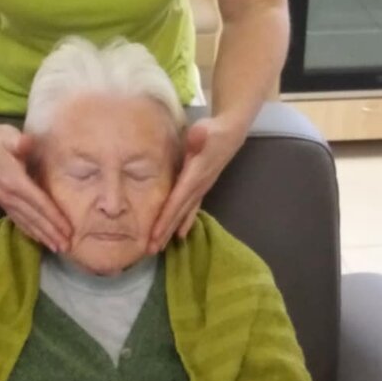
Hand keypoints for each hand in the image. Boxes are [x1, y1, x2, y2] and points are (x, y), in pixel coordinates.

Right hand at [0, 123, 70, 251]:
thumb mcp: (9, 135)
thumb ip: (19, 141)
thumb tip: (27, 143)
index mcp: (13, 180)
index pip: (38, 202)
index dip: (53, 217)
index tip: (68, 229)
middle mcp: (8, 195)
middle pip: (34, 217)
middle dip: (51, 232)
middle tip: (67, 246)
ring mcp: (4, 201)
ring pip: (26, 222)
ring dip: (42, 236)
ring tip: (57, 248)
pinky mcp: (2, 202)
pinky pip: (18, 220)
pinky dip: (30, 231)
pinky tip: (40, 239)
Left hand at [148, 117, 242, 250]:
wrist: (231, 133)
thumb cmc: (214, 130)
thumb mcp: (205, 129)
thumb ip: (200, 135)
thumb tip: (197, 136)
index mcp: (195, 176)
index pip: (177, 201)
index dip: (166, 218)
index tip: (155, 235)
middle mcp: (198, 187)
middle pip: (178, 213)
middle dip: (165, 232)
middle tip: (150, 250)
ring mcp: (201, 189)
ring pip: (184, 214)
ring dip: (171, 231)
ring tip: (160, 248)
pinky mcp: (201, 188)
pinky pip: (190, 209)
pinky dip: (183, 222)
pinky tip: (179, 235)